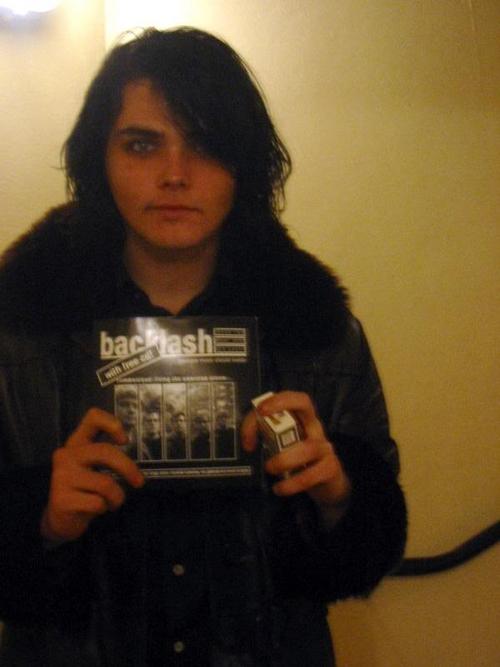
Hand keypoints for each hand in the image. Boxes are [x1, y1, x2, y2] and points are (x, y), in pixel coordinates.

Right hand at [40, 408, 144, 542]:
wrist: (60, 519)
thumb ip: (106, 455)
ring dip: (117, 497)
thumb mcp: (92, 467)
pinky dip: (105, 508)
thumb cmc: (84, 489)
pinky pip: (98, 502)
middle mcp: (66, 455)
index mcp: (76, 443)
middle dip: (128, 468)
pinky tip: (97, 509)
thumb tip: (132, 453)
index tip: (124, 441)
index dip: (113, 424)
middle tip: (139, 482)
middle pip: (106, 452)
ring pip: (106, 483)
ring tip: (112, 501)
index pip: (93, 417)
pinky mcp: (62, 499)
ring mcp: (62, 477)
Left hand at [241, 391, 350, 522]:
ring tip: (269, 469)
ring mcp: (325, 448)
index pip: (293, 399)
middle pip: (305, 403)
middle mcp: (315, 428)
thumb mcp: (285, 448)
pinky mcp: (330, 469)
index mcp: (303, 421)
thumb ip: (270, 440)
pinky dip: (292, 483)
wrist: (330, 487)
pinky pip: (311, 475)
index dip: (277, 399)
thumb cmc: (302, 463)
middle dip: (282, 404)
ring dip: (283, 458)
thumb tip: (247, 442)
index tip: (259, 409)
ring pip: (307, 447)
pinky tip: (279, 488)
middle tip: (262, 413)